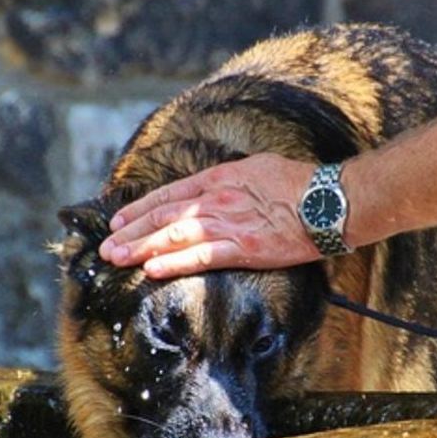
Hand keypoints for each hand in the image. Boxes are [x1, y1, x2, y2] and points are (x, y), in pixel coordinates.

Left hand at [98, 153, 321, 277]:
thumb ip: (231, 179)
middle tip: (107, 247)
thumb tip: (214, 186)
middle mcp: (217, 199)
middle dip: (132, 232)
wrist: (329, 201)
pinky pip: (200, 257)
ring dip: (142, 248)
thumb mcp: (258, 168)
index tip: (119, 220)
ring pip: (174, 236)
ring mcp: (228, 224)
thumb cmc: (300, 184)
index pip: (170, 194)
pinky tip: (152, 269)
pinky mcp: (243, 247)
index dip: (140, 208)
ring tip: (117, 258)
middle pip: (164, 216)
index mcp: (220, 177)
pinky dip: (173, 263)